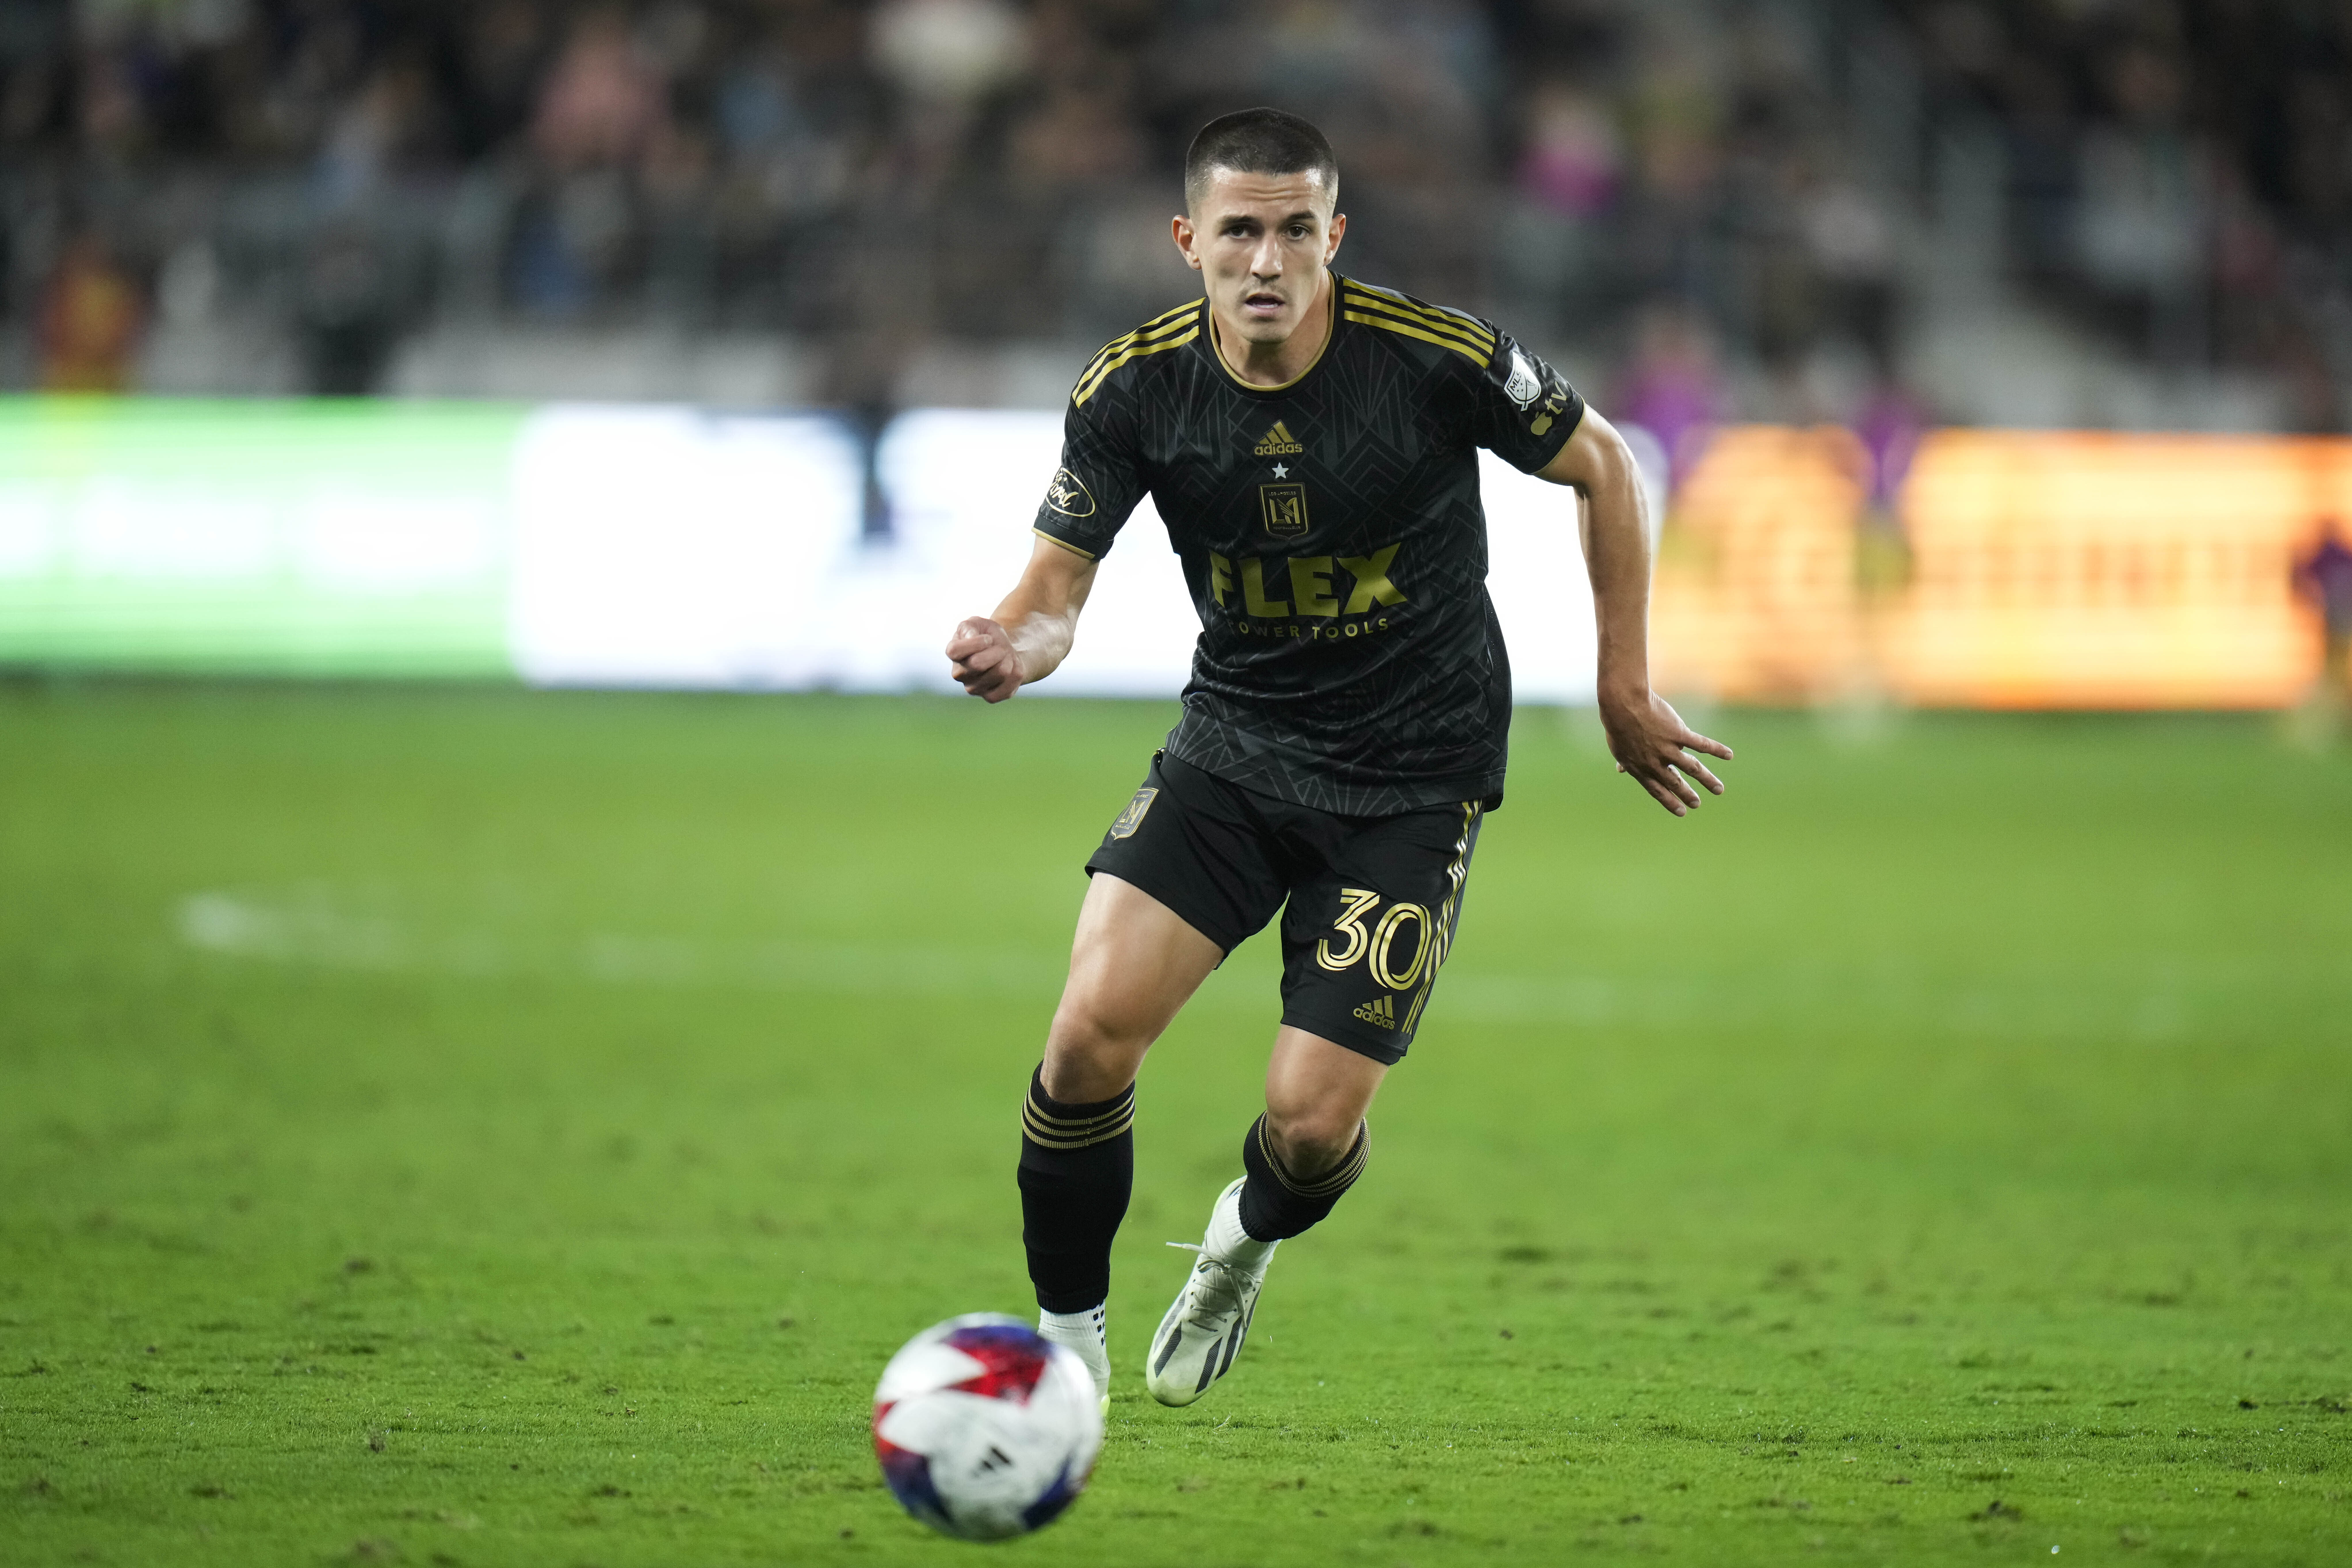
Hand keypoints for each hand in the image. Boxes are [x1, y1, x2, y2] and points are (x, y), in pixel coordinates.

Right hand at [947, 616, 1022, 701]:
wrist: (1003, 650)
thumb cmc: (987, 635)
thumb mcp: (977, 623)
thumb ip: (969, 627)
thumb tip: (971, 637)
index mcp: (953, 653)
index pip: (955, 650)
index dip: (975, 643)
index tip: (987, 638)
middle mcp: (959, 673)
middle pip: (978, 663)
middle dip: (997, 650)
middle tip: (1001, 648)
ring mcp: (973, 688)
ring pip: (1000, 673)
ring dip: (1009, 659)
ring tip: (1004, 657)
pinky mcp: (989, 697)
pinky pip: (1008, 687)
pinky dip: (1015, 673)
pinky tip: (1009, 669)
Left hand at [1599, 688, 1730, 816]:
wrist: (1623, 704)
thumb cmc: (1618, 724)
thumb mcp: (1618, 748)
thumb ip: (1625, 762)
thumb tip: (1620, 771)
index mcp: (1640, 768)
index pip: (1657, 790)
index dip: (1669, 801)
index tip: (1681, 812)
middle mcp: (1655, 763)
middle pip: (1676, 783)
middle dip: (1688, 795)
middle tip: (1697, 803)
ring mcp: (1668, 750)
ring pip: (1693, 769)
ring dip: (1708, 780)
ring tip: (1719, 790)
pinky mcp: (1679, 734)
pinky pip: (1702, 745)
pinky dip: (1717, 750)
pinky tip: (1729, 754)